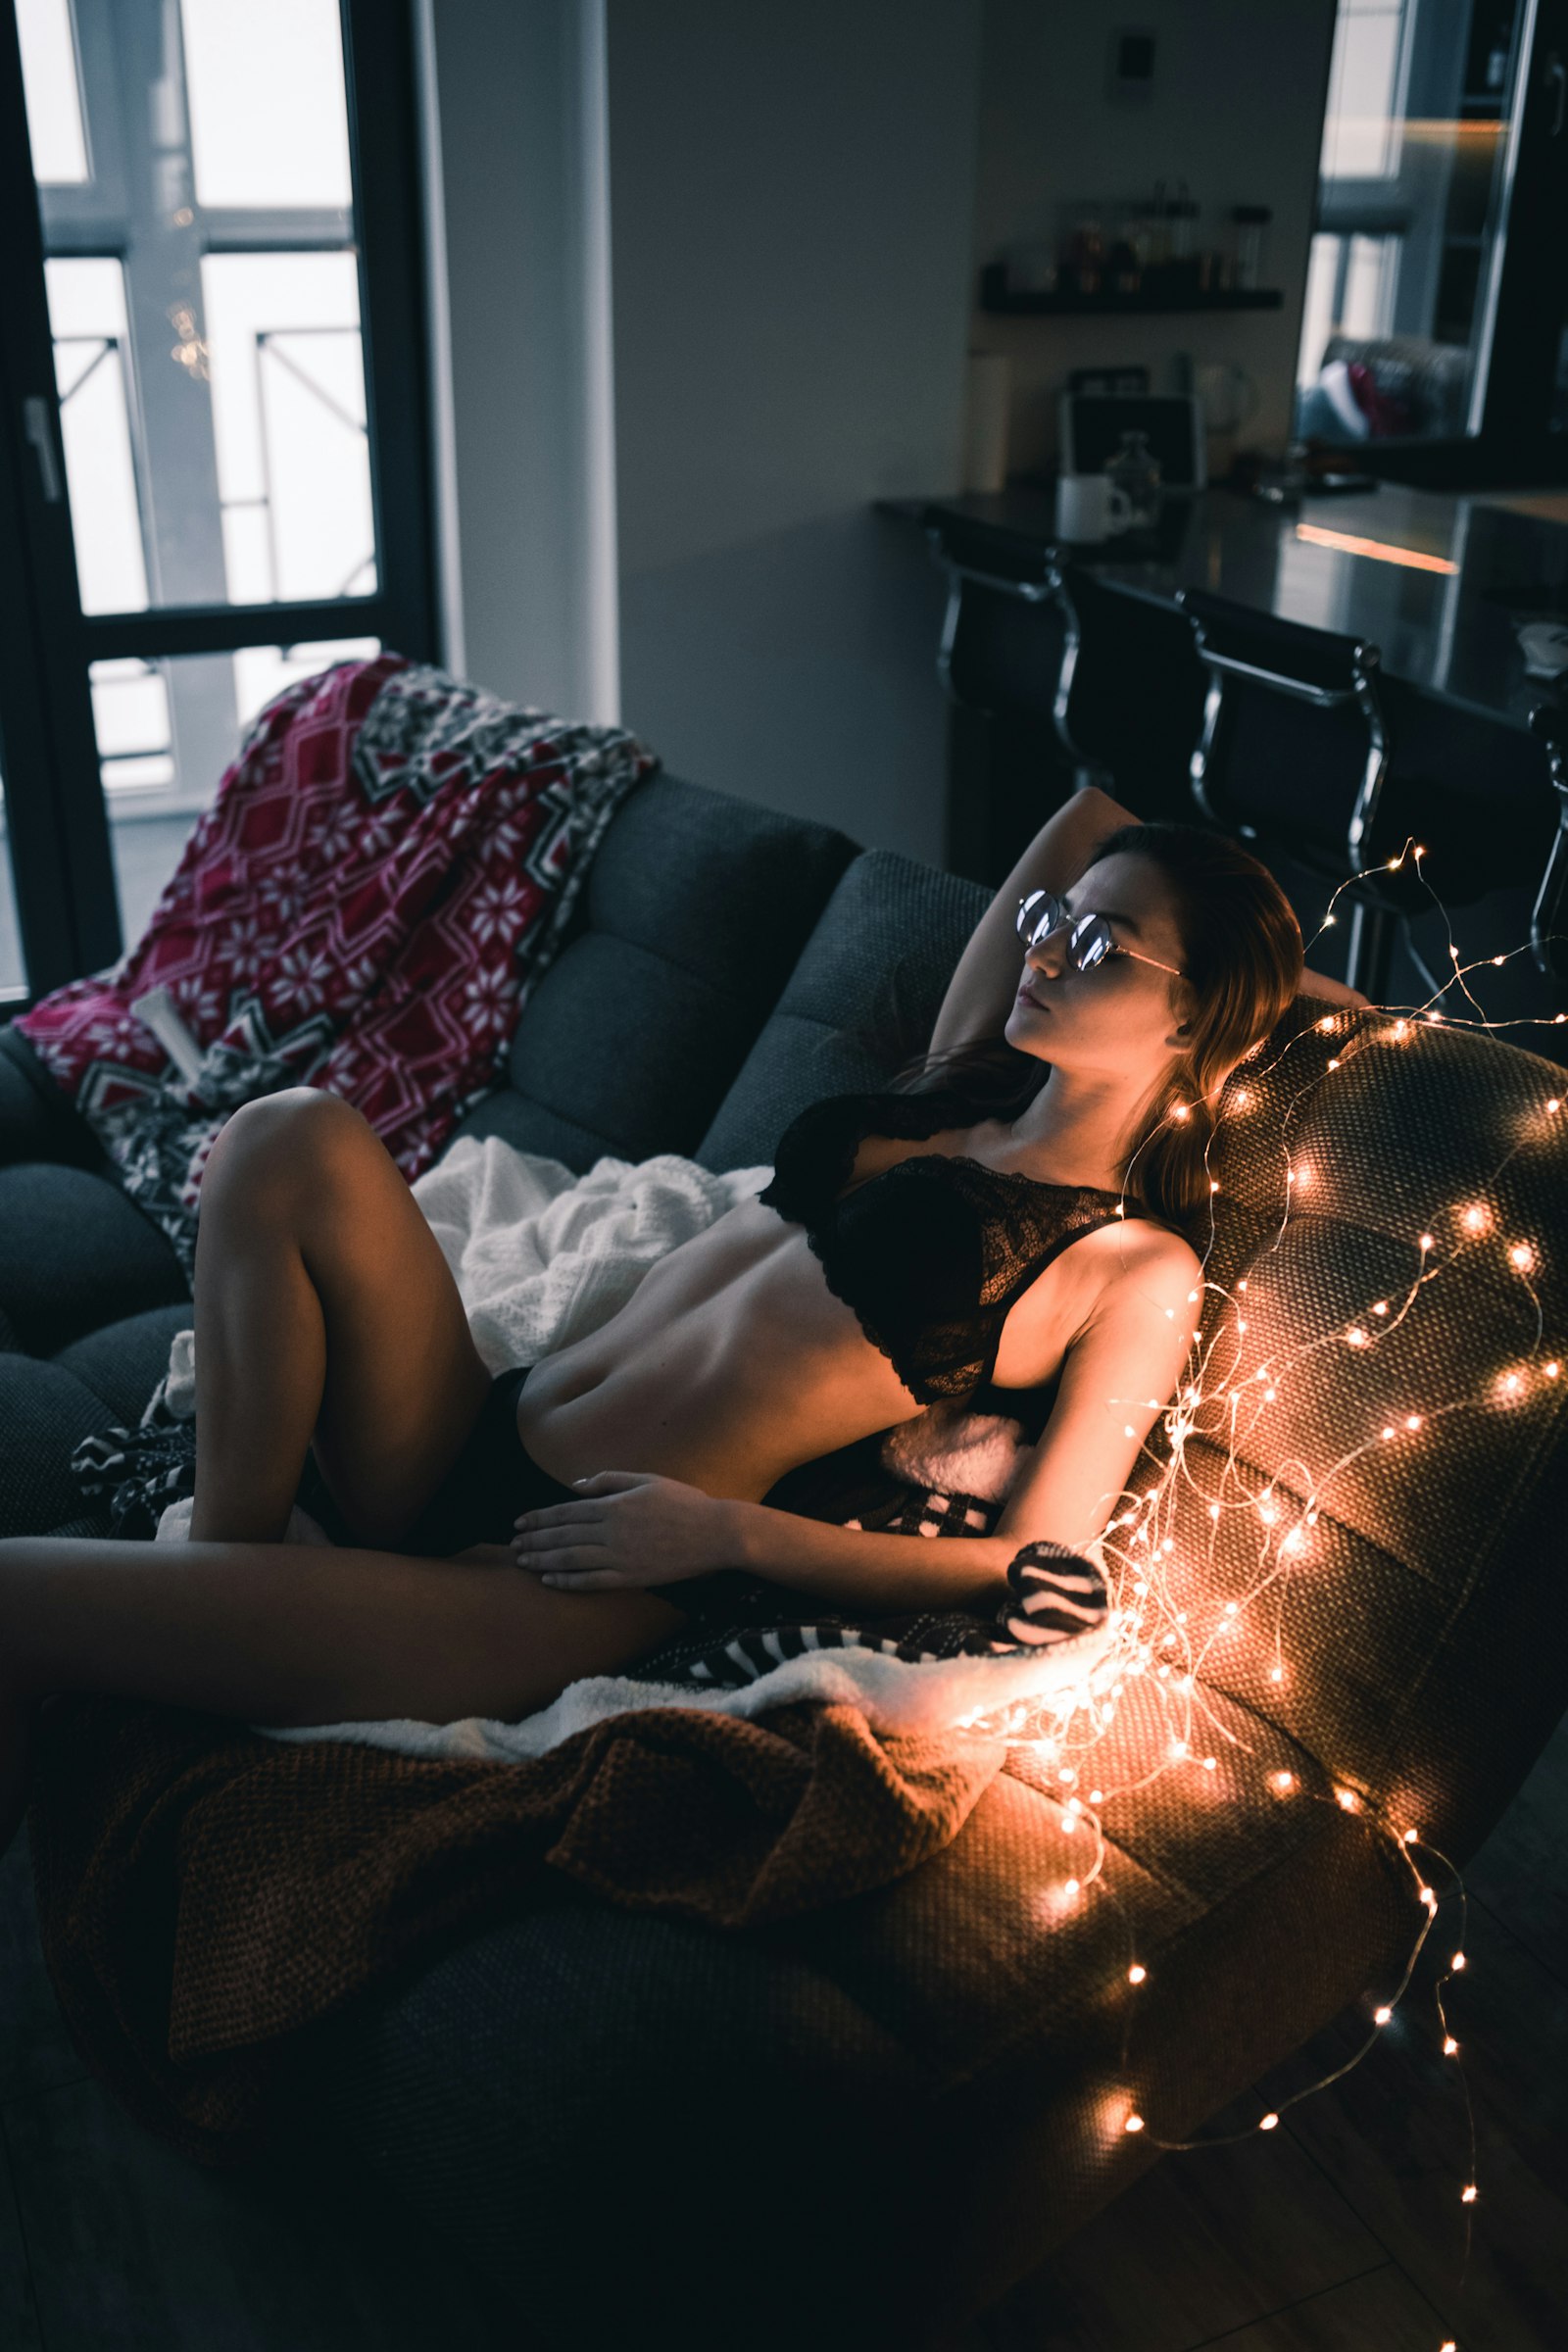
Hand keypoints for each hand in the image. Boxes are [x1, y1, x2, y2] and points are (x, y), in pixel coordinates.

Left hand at [511, 1470, 742, 1590]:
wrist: (714, 1534)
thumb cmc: (683, 1502)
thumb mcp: (647, 1480)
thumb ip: (610, 1480)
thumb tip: (576, 1485)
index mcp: (614, 1505)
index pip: (565, 1512)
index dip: (539, 1518)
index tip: (519, 1523)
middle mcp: (612, 1531)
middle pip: (562, 1536)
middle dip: (534, 1540)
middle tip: (513, 1545)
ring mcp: (620, 1556)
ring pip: (571, 1560)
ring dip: (543, 1561)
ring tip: (523, 1562)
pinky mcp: (630, 1577)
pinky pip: (592, 1581)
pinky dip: (568, 1582)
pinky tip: (550, 1582)